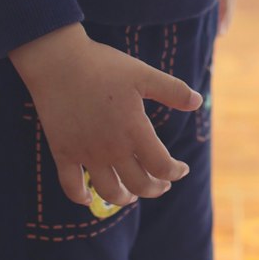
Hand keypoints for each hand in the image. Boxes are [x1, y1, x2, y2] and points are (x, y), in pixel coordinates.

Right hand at [9, 23, 201, 209]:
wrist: (59, 61)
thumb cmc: (104, 65)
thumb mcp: (143, 73)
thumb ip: (172, 90)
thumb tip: (198, 102)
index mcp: (134, 130)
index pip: (161, 166)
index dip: (175, 172)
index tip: (181, 170)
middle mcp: (111, 148)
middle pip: (138, 184)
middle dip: (154, 189)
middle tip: (160, 185)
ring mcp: (85, 153)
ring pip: (108, 191)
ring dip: (123, 198)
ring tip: (129, 195)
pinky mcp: (63, 152)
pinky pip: (71, 186)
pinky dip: (80, 197)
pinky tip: (87, 197)